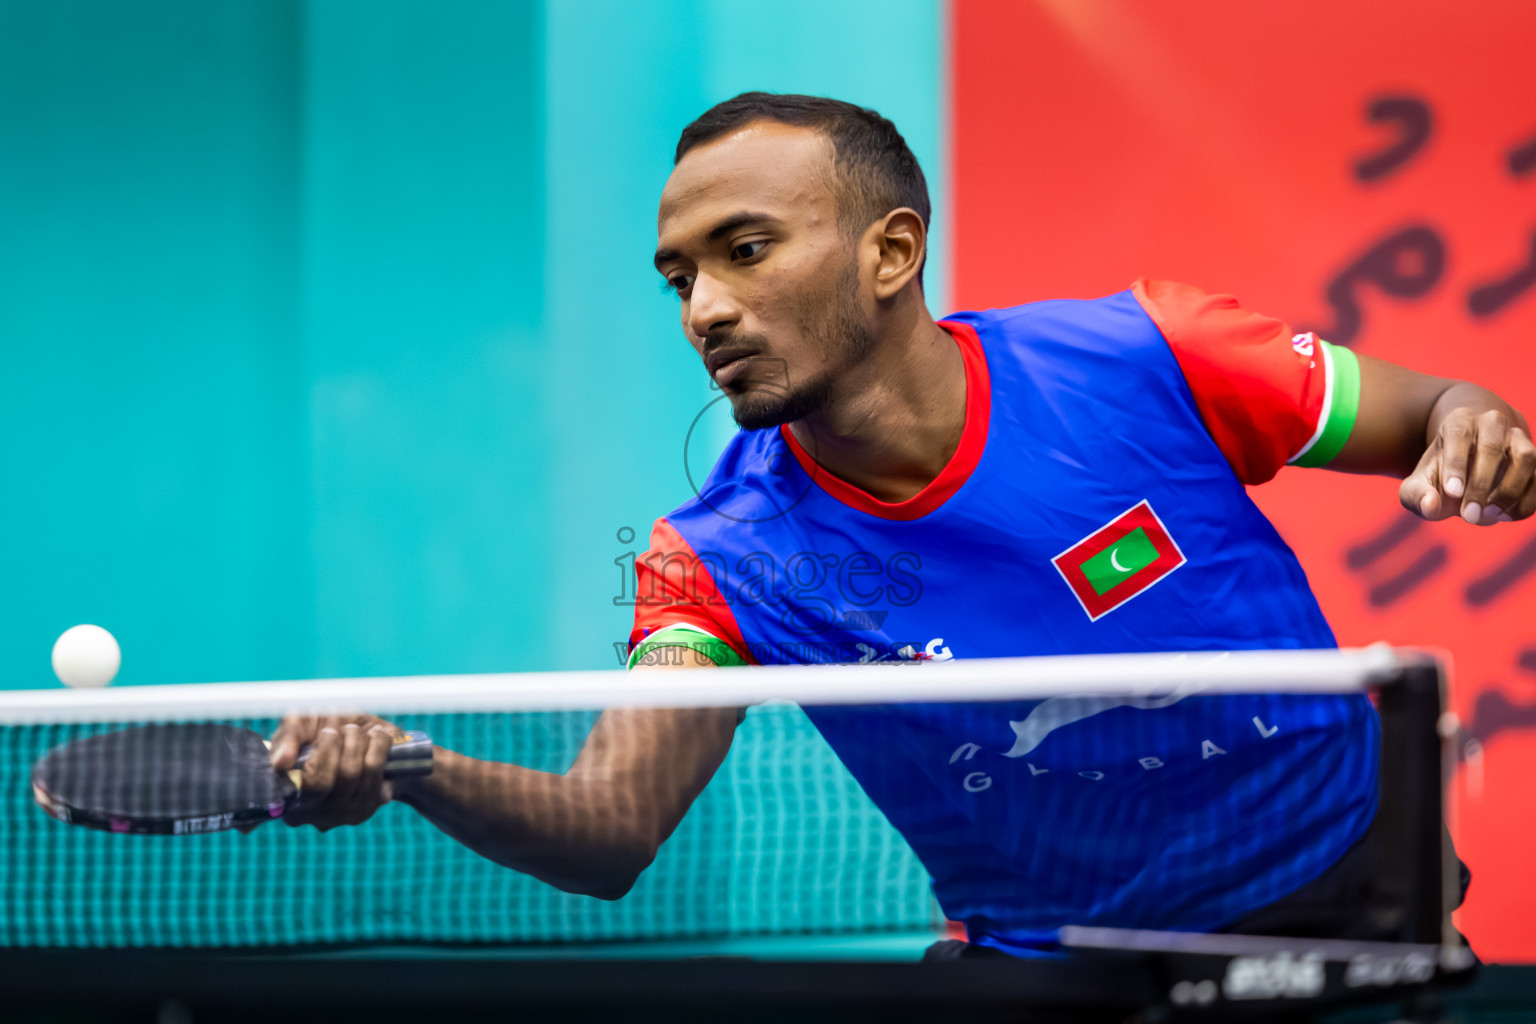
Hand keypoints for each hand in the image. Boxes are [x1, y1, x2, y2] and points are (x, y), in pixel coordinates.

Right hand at [268, 712, 402, 830]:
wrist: (359, 729)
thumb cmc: (321, 726)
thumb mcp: (300, 723)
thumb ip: (288, 738)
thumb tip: (281, 762)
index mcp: (286, 791)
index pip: (308, 784)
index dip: (323, 756)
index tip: (330, 731)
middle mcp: (309, 812)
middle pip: (335, 783)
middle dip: (348, 747)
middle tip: (350, 728)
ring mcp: (339, 816)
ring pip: (360, 783)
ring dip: (367, 748)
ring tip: (366, 731)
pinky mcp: (365, 811)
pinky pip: (378, 786)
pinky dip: (382, 755)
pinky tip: (378, 742)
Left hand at [1400, 407, 1535, 524]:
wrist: (1468, 465)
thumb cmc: (1440, 475)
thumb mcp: (1419, 484)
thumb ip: (1416, 495)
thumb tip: (1430, 505)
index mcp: (1458, 421)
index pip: (1458, 436)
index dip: (1456, 464)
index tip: (1452, 492)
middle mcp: (1492, 424)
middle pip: (1492, 447)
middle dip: (1481, 484)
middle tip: (1468, 515)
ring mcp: (1518, 439)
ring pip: (1525, 458)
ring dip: (1510, 491)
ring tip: (1490, 516)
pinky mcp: (1535, 459)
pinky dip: (1526, 501)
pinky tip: (1505, 516)